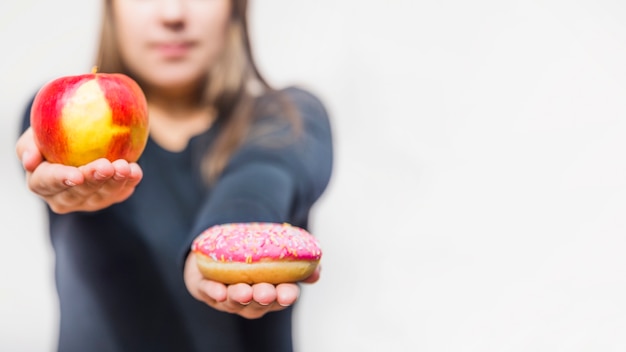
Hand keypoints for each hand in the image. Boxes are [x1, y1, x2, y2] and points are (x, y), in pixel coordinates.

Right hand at [15, 127, 142, 213]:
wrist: (80, 137)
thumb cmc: (52, 133)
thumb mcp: (37, 132)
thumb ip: (30, 144)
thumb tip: (29, 161)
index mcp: (40, 181)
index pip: (46, 183)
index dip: (61, 179)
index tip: (76, 175)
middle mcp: (62, 197)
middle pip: (77, 192)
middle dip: (93, 180)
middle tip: (106, 166)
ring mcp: (87, 201)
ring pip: (102, 195)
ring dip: (115, 182)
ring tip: (125, 167)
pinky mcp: (108, 198)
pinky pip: (120, 192)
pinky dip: (129, 182)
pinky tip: (135, 171)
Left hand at [183, 252, 320, 318]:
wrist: (220, 245)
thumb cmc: (255, 252)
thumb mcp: (279, 250)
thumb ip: (298, 259)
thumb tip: (317, 271)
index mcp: (271, 291)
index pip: (282, 298)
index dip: (286, 296)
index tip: (289, 292)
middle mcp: (250, 300)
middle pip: (257, 304)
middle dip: (262, 298)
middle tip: (266, 292)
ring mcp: (227, 296)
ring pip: (233, 302)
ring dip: (239, 297)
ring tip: (243, 291)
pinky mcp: (205, 287)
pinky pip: (207, 292)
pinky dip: (213, 292)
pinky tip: (219, 290)